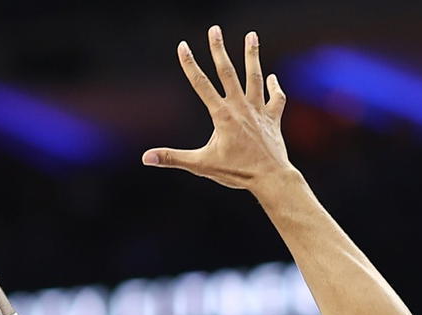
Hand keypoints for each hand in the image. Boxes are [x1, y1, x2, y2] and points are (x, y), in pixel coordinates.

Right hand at [142, 25, 293, 194]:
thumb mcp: (201, 165)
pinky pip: (276, 99)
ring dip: (252, 56)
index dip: (190, 64)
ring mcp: (259, 111)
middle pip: (227, 73)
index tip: (182, 45)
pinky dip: (274, 88)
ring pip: (254, 78)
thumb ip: (173, 158)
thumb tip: (145, 158)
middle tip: (214, 29)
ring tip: (251, 35)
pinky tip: (272, 78)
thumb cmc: (236, 172)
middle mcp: (240, 107)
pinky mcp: (273, 119)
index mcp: (222, 115)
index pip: (201, 84)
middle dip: (219, 49)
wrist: (271, 178)